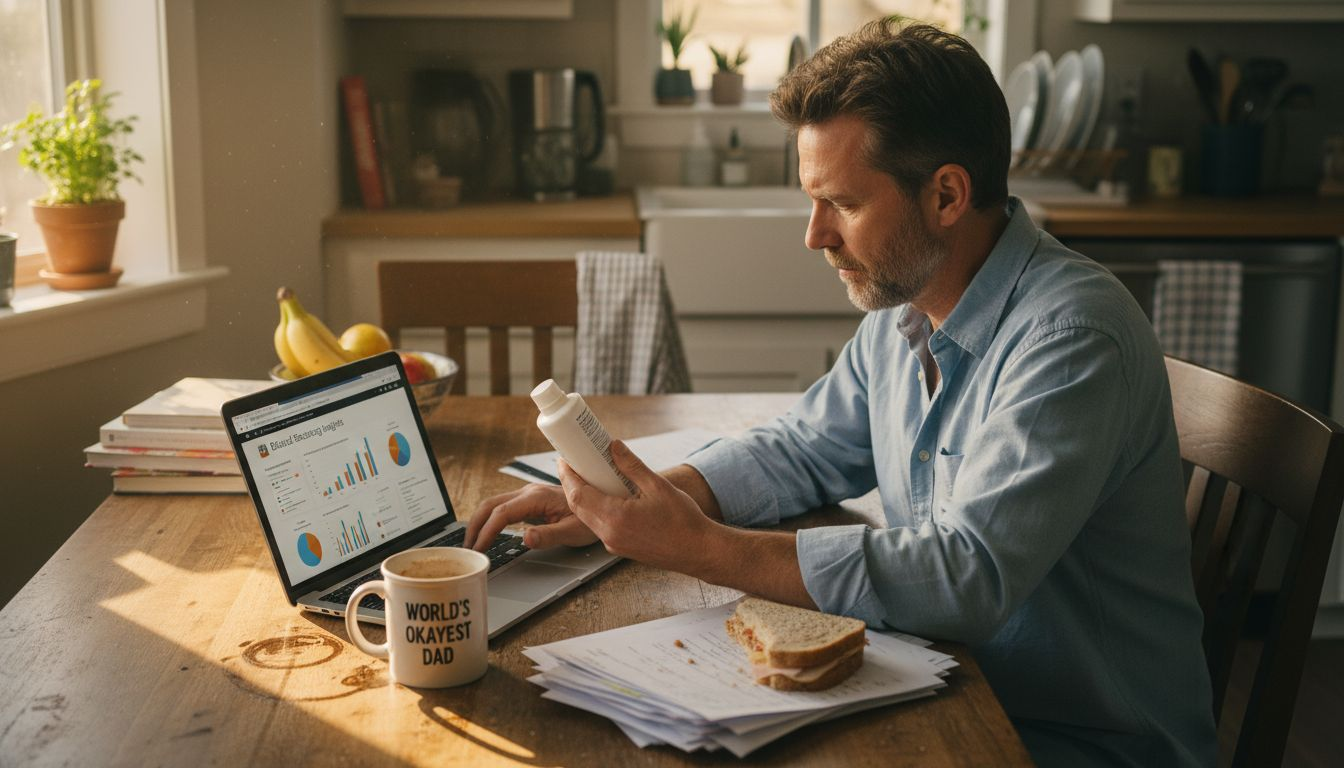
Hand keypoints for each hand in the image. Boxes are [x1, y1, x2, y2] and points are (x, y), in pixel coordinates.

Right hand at [465, 482, 597, 551]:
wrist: (601, 503)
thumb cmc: (590, 518)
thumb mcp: (573, 532)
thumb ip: (548, 536)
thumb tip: (525, 538)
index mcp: (537, 497)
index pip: (502, 513)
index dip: (487, 531)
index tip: (479, 548)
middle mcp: (529, 492)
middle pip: (491, 505)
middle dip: (475, 525)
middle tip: (467, 548)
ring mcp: (528, 495)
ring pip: (494, 504)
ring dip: (480, 522)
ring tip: (473, 543)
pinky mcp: (529, 501)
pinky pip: (502, 507)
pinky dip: (489, 520)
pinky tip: (487, 533)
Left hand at [560, 440, 717, 573]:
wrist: (698, 551)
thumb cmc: (683, 521)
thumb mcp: (658, 486)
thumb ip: (632, 466)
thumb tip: (613, 447)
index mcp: (615, 518)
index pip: (578, 494)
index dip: (568, 475)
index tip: (565, 459)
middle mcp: (610, 534)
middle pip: (578, 507)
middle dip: (571, 484)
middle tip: (572, 464)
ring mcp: (614, 543)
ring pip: (587, 518)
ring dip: (582, 497)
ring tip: (587, 476)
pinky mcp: (620, 547)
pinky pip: (599, 525)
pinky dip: (595, 508)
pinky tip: (604, 495)